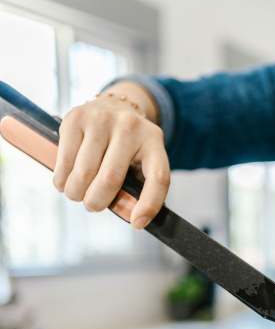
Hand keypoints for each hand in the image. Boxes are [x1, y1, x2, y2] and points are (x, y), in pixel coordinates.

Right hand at [52, 81, 170, 228]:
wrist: (113, 105)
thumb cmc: (129, 147)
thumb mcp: (142, 162)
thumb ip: (138, 188)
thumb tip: (131, 218)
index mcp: (153, 141)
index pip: (158, 178)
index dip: (149, 205)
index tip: (136, 223)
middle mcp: (130, 126)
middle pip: (111, 179)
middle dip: (97, 202)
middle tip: (92, 206)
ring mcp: (102, 119)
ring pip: (85, 172)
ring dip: (76, 193)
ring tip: (77, 195)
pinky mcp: (76, 118)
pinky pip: (65, 160)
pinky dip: (62, 180)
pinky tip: (64, 183)